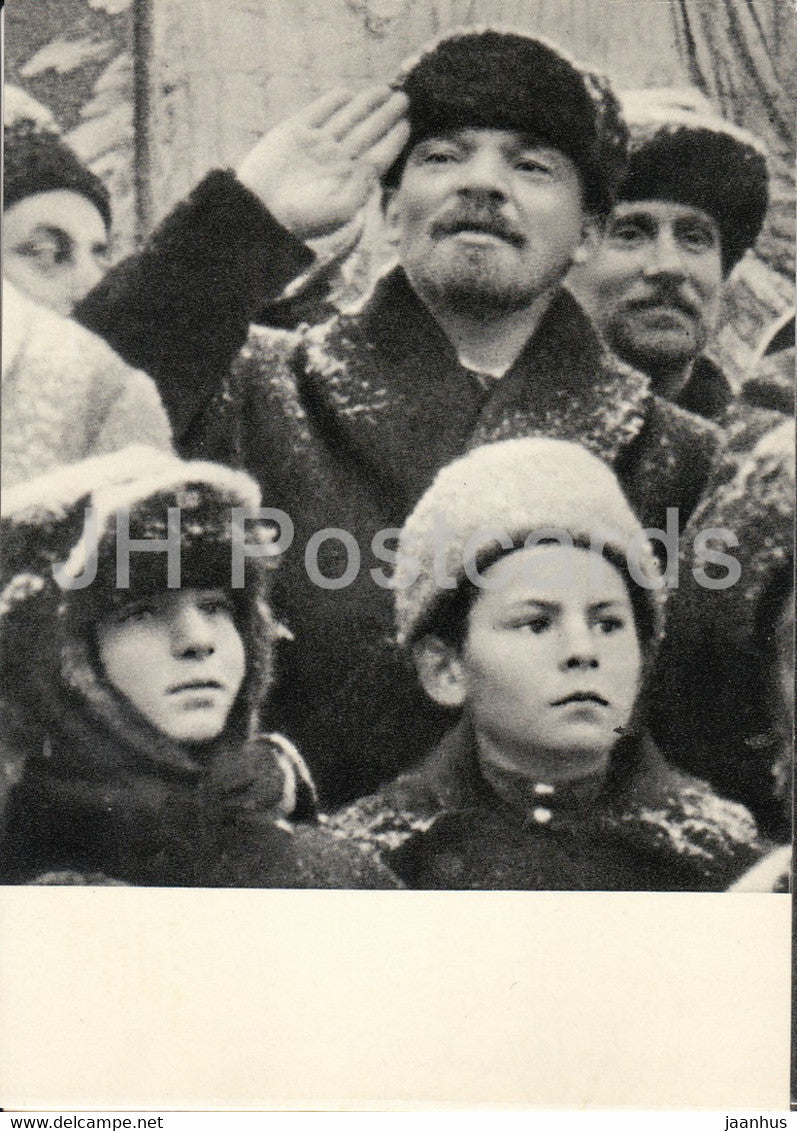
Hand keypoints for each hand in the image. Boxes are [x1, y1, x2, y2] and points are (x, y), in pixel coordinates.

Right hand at [236, 86, 409, 239]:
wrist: (261, 211)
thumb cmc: (301, 219)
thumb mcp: (340, 210)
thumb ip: (362, 189)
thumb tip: (376, 167)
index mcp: (351, 178)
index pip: (379, 154)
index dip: (393, 138)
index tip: (406, 123)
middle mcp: (336, 159)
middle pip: (367, 131)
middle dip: (385, 115)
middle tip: (403, 99)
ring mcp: (317, 143)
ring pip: (347, 118)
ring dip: (365, 104)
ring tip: (383, 91)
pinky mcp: (295, 131)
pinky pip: (318, 112)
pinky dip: (332, 102)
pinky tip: (346, 94)